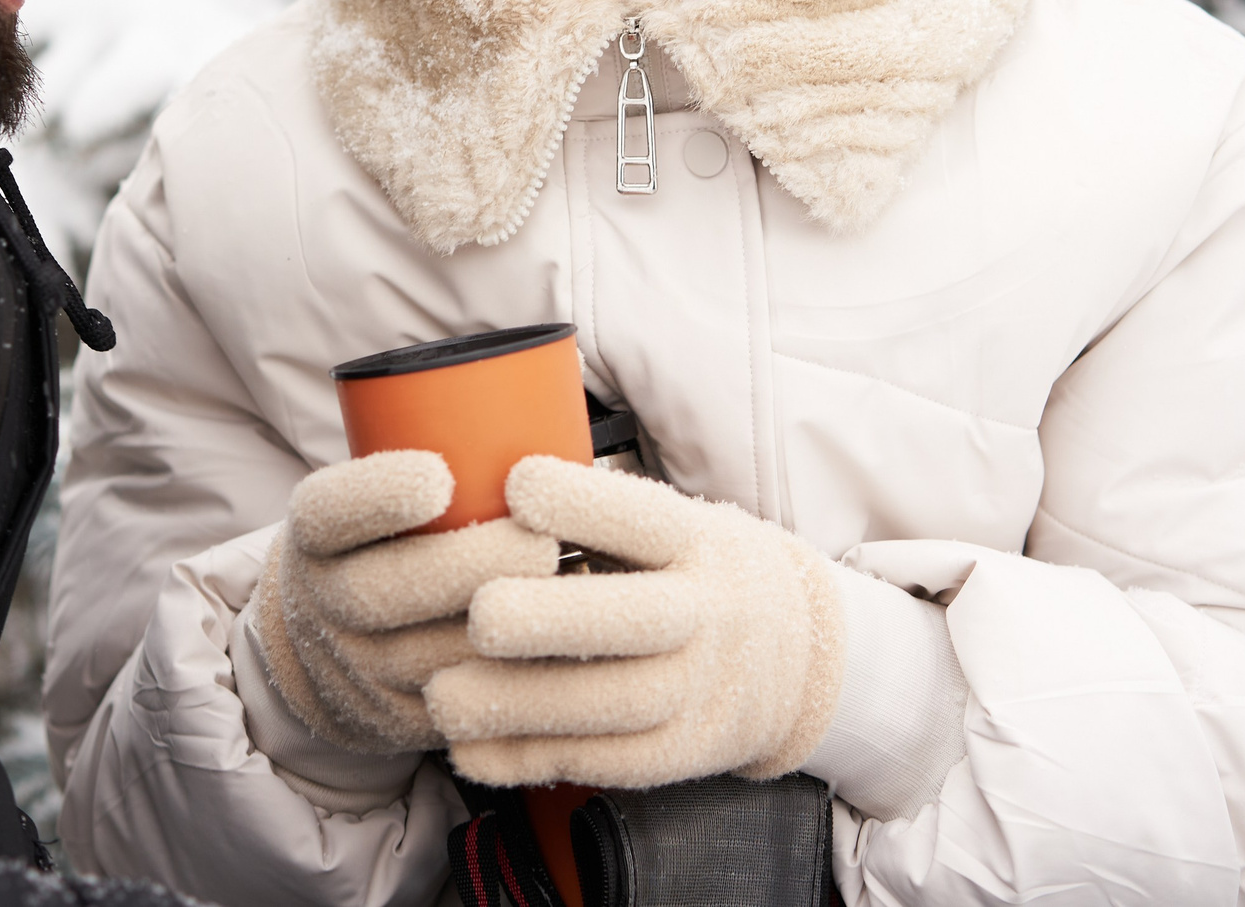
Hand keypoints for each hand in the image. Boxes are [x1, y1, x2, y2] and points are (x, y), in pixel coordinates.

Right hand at [249, 450, 559, 753]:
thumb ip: (428, 460)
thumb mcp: (370, 500)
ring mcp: (358, 667)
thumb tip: (540, 397)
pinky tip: (558, 654)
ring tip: (565, 596)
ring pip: (426, 656)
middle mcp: (323, 601)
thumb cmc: (381, 544)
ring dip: (498, 630)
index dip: (378, 496)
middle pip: (383, 590)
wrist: (319, 648)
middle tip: (537, 542)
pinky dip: (509, 681)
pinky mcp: (398, 719)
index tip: (439, 476)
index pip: (330, 512)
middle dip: (465, 566)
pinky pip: (457, 707)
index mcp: (316, 533)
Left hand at [425, 455, 845, 787]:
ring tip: (444, 694)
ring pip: (612, 703)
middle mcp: (707, 612)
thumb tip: (487, 482)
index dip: (580, 502)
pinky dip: (531, 758)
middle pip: (634, 619)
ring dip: (522, 704)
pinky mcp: (681, 751)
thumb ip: (598, 515)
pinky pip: (604, 762)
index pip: (642, 518)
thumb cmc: (698, 571)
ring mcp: (700, 688)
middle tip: (479, 614)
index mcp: (697, 540)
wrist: (800, 658)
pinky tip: (471, 747)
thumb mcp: (676, 522)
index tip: (514, 485)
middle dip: (552, 618)